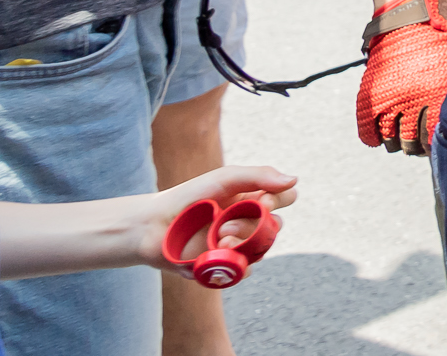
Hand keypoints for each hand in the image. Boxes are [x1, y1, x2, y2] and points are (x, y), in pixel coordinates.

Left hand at [125, 165, 298, 269]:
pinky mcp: (225, 266)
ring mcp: (238, 245)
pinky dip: (238, 264)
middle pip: (277, 226)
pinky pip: (246, 270)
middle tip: (227, 225)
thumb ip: (259, 175)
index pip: (285, 198)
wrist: (152, 226)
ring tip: (219, 241)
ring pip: (262, 248)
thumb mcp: (224, 178)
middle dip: (256, 226)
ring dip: (243, 243)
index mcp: (252, 199)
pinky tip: (219, 255)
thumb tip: (294, 180)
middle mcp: (248, 222)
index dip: (280, 200)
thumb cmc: (187, 198)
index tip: (262, 202)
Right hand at [357, 0, 446, 154]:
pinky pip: (368, 131)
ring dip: (397, 142)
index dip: (438, 146)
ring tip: (403, 136)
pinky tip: (381, 135)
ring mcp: (390, 101)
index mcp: (439, 97)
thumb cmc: (444, 36)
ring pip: (392, 142)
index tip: (440, 145)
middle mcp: (414, 103)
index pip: (436, 139)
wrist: (411, 14)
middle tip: (422, 143)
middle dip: (418, 147)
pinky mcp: (371, 96)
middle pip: (413, 146)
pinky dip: (373, 136)